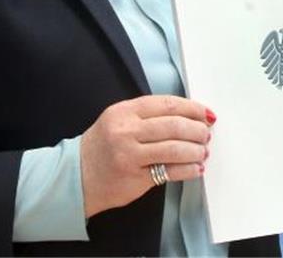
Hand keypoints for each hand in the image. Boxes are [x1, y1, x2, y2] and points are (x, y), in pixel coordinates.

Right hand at [79, 95, 214, 217]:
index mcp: (124, 111)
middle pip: (174, 126)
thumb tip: (187, 115)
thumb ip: (148, 115)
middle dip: (197, 130)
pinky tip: (196, 168)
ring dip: (196, 150)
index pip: (167, 104)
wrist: (77, 176)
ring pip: (175, 148)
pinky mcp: (135, 178)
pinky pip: (170, 171)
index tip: (205, 113)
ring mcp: (130, 155)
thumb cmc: (102, 146)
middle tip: (206, 134)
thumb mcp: (118, 119)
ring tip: (203, 152)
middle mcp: (126, 131)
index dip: (192, 108)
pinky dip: (188, 170)